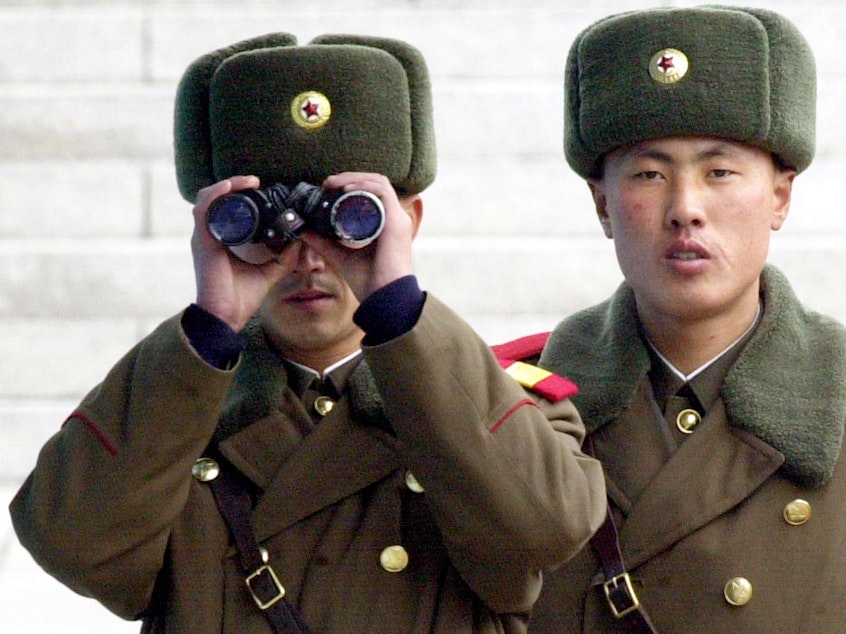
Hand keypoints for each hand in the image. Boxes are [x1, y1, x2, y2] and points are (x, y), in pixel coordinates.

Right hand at [190, 176, 294, 331]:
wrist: (226, 317)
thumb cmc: (241, 298)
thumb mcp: (270, 272)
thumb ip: (284, 256)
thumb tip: (300, 240)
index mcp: (224, 240)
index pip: (228, 208)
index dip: (241, 195)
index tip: (262, 188)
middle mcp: (212, 235)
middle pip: (217, 199)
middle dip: (235, 185)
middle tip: (256, 182)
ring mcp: (204, 237)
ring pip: (209, 198)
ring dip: (227, 185)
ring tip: (248, 181)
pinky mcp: (202, 242)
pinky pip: (203, 210)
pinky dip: (216, 195)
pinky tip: (230, 187)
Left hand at [301, 172, 421, 300]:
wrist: (383, 298)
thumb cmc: (369, 281)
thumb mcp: (340, 255)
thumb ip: (323, 241)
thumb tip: (303, 228)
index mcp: (385, 224)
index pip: (371, 192)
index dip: (350, 184)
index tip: (328, 188)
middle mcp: (394, 218)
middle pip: (374, 183)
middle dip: (350, 177)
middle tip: (327, 182)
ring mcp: (397, 218)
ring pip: (378, 182)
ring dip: (354, 178)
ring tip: (333, 183)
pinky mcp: (396, 221)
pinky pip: (382, 191)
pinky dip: (363, 186)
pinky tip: (346, 189)